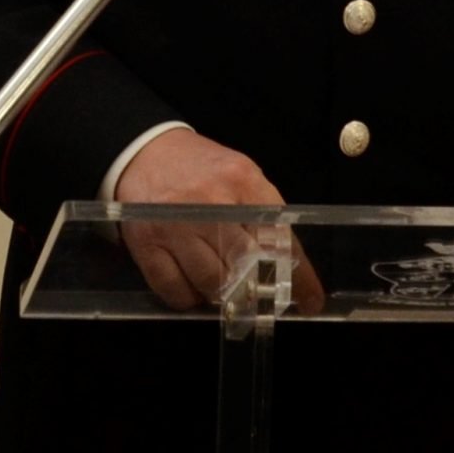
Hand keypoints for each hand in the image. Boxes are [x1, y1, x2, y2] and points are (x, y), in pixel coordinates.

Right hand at [112, 129, 323, 313]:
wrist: (143, 151)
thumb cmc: (199, 169)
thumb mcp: (240, 175)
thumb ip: (263, 212)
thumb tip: (286, 265)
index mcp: (240, 180)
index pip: (279, 238)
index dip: (299, 277)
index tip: (310, 301)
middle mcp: (208, 202)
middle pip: (244, 266)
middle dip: (254, 289)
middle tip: (256, 296)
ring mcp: (174, 224)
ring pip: (211, 283)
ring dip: (220, 295)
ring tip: (219, 286)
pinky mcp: (146, 244)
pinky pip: (174, 290)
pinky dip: (186, 297)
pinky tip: (190, 284)